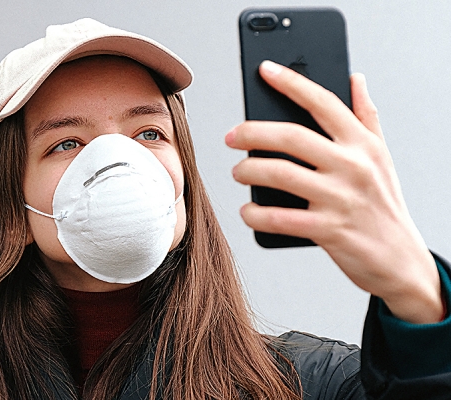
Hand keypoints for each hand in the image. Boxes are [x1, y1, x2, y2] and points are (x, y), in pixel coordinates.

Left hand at [226, 60, 442, 323]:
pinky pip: (280, 218)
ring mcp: (341, 199)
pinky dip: (255, 214)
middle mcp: (353, 166)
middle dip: (252, 132)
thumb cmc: (384, 205)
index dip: (292, 82)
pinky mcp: (329, 230)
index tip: (265, 69)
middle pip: (292, 136)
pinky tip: (247, 210)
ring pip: (280, 174)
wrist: (401, 260)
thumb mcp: (382, 157)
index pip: (323, 102)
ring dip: (249, 171)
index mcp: (363, 144)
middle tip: (231, 136)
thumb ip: (367, 117)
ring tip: (238, 172)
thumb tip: (355, 78)